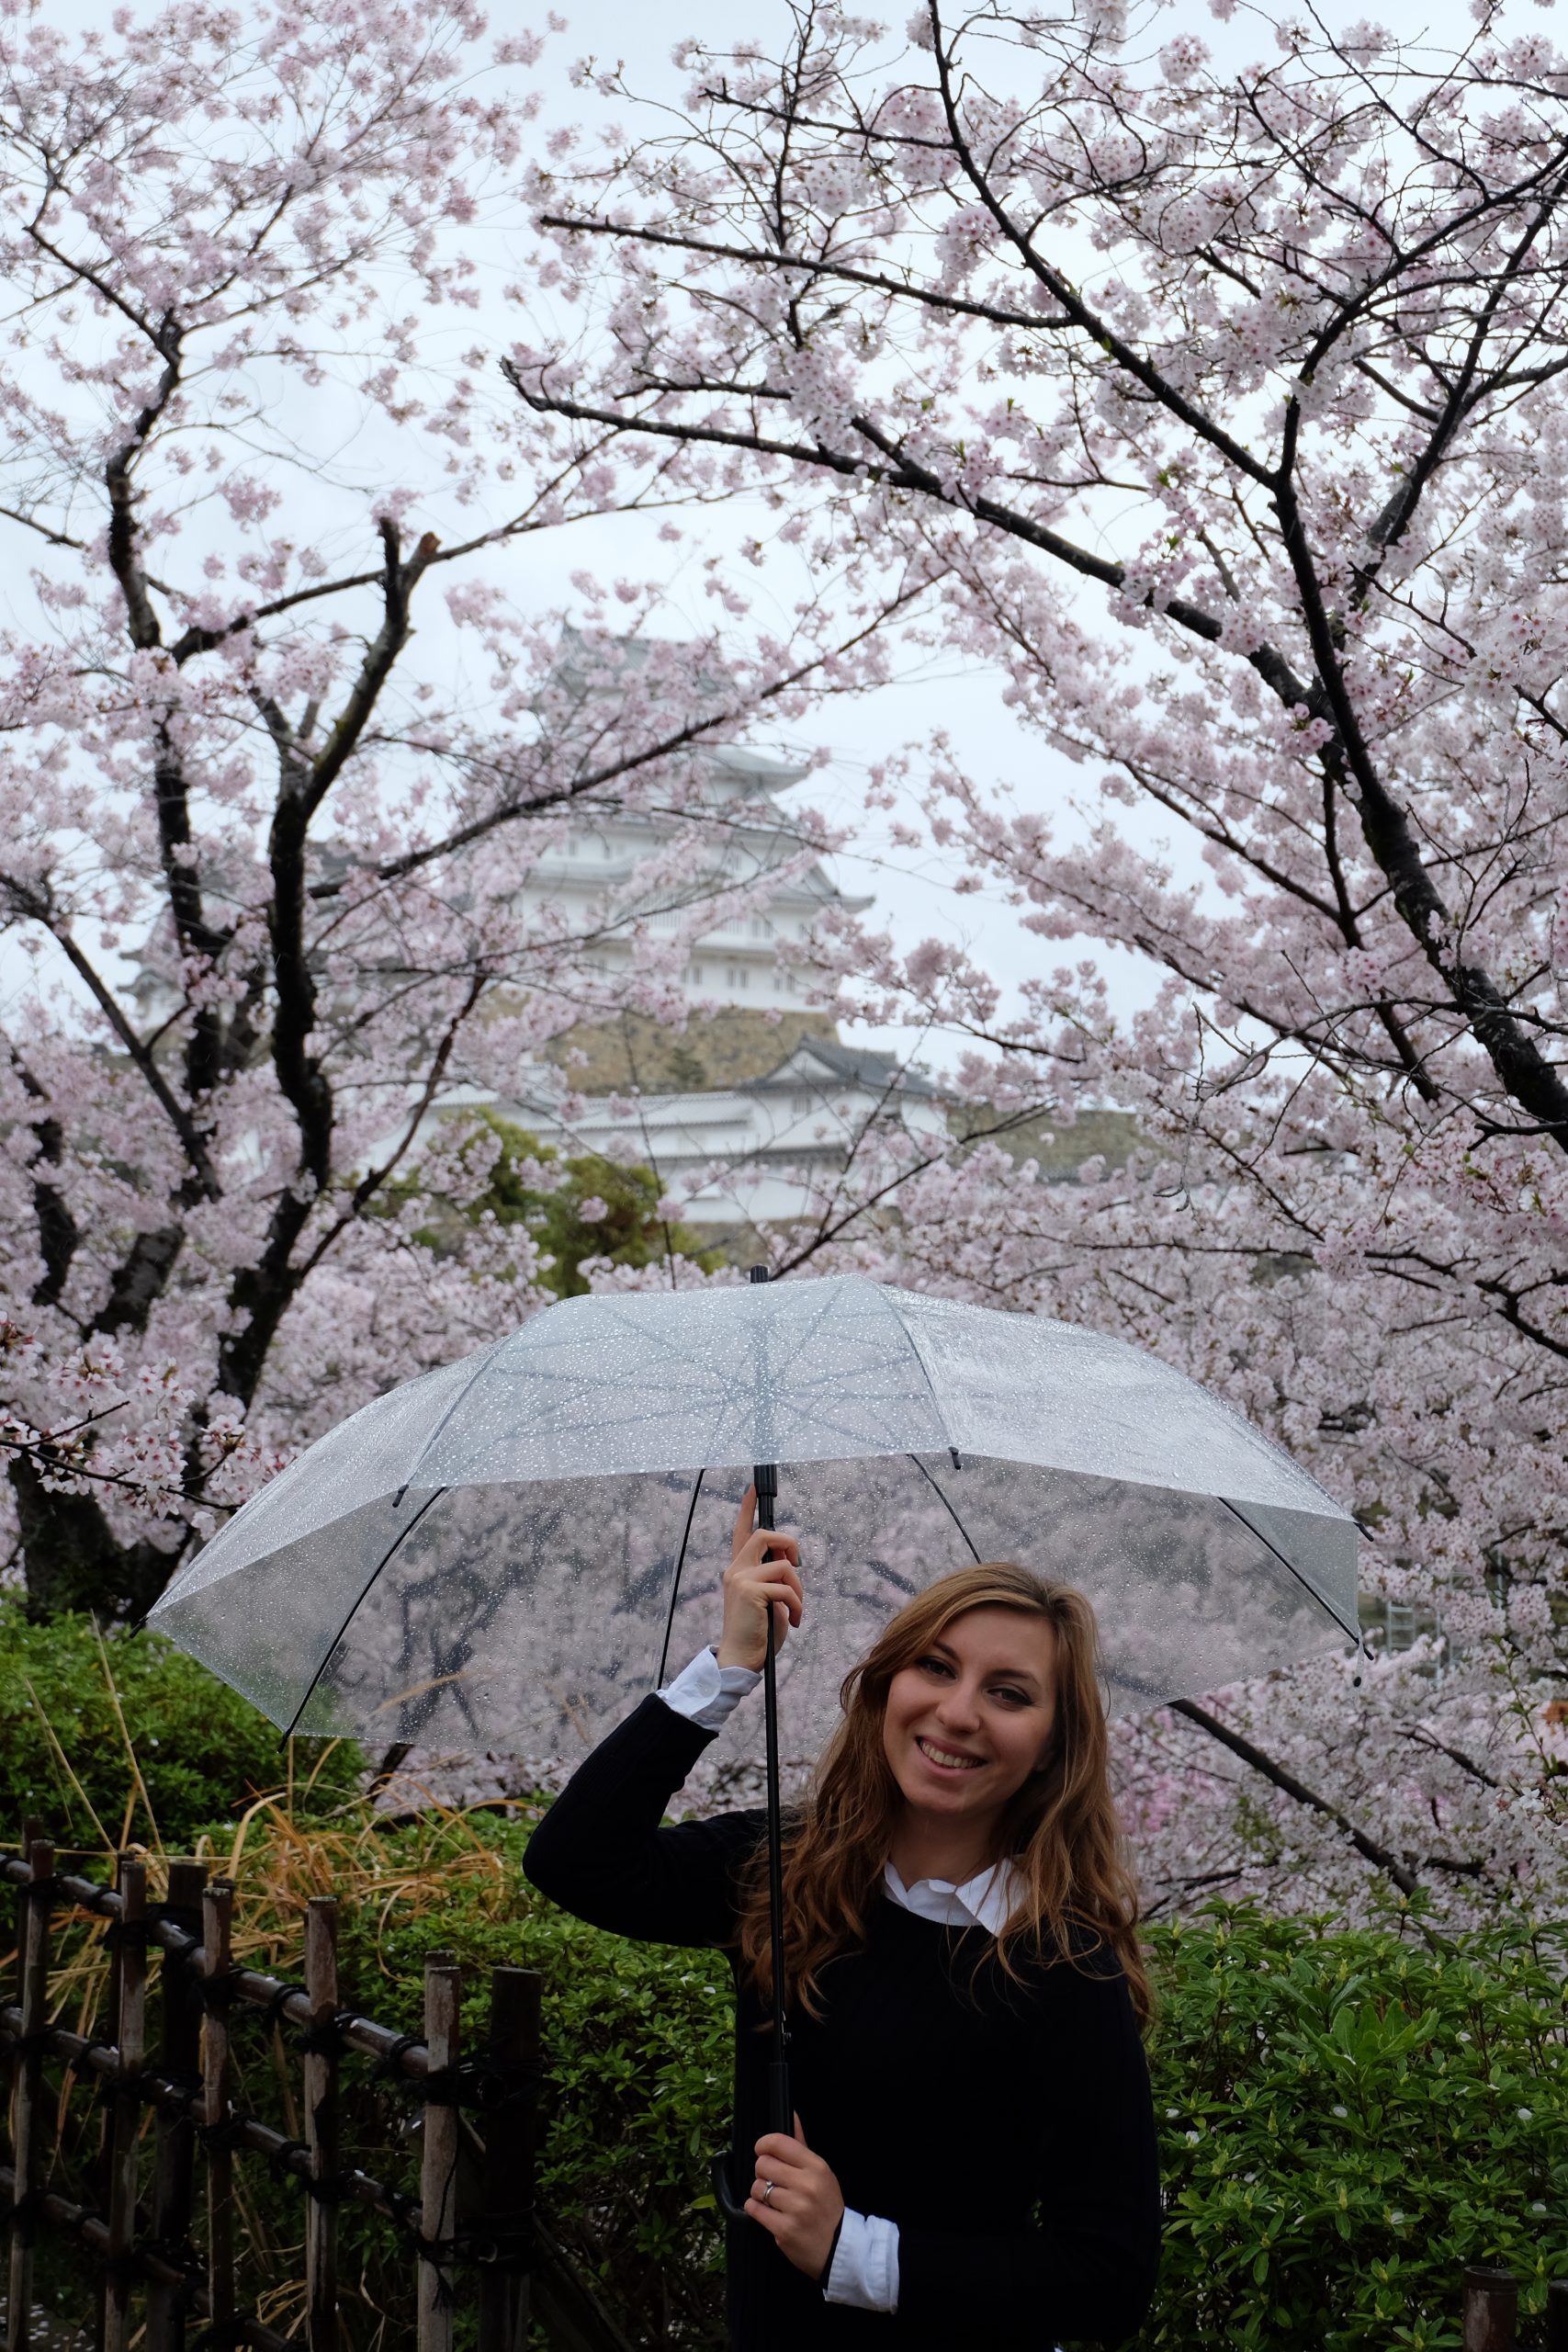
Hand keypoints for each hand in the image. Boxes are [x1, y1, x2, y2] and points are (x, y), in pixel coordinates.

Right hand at [716, 1485, 801, 1671]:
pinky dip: (796, 1605)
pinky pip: (786, 1588)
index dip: (747, 1509)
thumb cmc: (756, 1632)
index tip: (753, 1489)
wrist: (740, 1659)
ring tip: (795, 1610)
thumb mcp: (767, 1599)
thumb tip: (788, 1562)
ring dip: (798, 1589)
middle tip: (797, 1564)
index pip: (741, 1532)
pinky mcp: (751, 1592)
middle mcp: (735, 1570)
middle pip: (764, 1535)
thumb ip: (772, 1577)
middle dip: (788, 1543)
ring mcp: (741, 1579)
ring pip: (783, 1565)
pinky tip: (794, 1620)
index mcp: (738, 1571)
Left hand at [747, 2112, 844, 2280]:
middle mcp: (806, 2186)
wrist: (838, 2247)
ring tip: (773, 2199)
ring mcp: (795, 2209)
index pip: (778, 2143)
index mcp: (816, 2167)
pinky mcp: (784, 2230)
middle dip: (763, 2172)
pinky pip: (754, 2209)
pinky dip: (756, 2208)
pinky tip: (768, 2211)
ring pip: (757, 2187)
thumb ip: (801, 2144)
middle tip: (773, 2181)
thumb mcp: (821, 2172)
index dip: (764, 2145)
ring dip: (760, 2193)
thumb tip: (792, 2115)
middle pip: (763, 2164)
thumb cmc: (826, 2206)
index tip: (763, 2151)